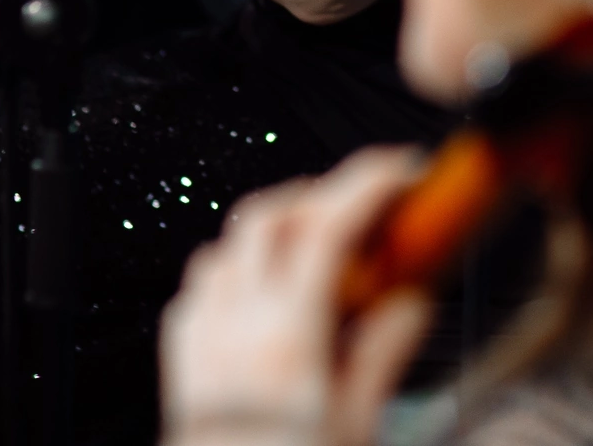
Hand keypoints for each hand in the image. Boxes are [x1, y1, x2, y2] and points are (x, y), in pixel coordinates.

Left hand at [161, 147, 429, 445]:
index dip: (368, 184)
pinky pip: (201, 285)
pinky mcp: (181, 356)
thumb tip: (410, 303)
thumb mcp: (356, 421)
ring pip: (228, 243)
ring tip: (314, 250)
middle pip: (269, 216)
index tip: (402, 171)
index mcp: (286, 336)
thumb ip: (383, 351)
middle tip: (360, 206)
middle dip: (319, 194)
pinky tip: (263, 292)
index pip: (327, 227)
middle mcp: (235, 324)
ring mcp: (201, 336)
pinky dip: (237, 268)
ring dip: (275, 229)